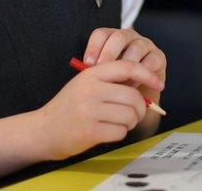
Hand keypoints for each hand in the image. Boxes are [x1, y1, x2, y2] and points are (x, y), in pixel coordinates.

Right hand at [36, 60, 163, 160]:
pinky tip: (108, 131)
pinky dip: (119, 133)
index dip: (147, 74)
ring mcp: (89, 110)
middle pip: (133, 96)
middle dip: (140, 108)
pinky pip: (120, 131)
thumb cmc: (69, 107)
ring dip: (130, 122)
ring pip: (129, 115)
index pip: (127, 67)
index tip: (158, 83)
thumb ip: (110, 80)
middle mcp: (90, 90)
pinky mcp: (90, 131)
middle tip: (134, 113)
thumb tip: (144, 82)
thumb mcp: (86, 84)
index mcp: (91, 74)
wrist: (43, 129)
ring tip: (120, 122)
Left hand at [83, 28, 166, 101]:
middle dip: (109, 54)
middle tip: (102, 70)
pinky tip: (133, 86)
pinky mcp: (159, 57)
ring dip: (126, 65)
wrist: (136, 99)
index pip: (102, 34)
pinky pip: (151, 61)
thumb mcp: (103, 76)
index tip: (87, 64)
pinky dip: (141, 73)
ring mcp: (145, 45)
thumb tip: (85, 70)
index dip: (93, 47)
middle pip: (119, 37)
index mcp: (112, 38)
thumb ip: (95, 70)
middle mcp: (129, 37)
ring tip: (118, 82)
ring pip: (136, 48)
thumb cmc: (116, 85)